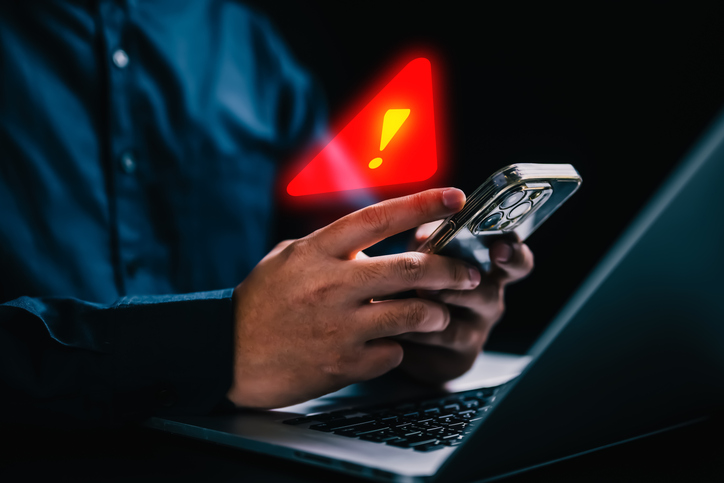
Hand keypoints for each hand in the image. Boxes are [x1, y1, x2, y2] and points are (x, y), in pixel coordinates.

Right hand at [227, 188, 482, 407]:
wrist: (226, 353)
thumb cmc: (260, 303)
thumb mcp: (287, 259)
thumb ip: (329, 247)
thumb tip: (370, 241)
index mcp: (318, 251)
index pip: (379, 218)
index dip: (422, 205)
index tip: (455, 197)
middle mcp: (332, 285)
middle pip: (409, 269)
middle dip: (450, 270)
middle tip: (469, 274)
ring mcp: (340, 327)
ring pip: (413, 313)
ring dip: (435, 313)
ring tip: (438, 313)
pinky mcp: (344, 363)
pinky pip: (393, 352)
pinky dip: (398, 347)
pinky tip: (388, 345)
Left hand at [393, 223, 533, 383]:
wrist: (409, 338)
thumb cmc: (420, 285)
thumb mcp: (425, 257)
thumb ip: (429, 243)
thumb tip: (425, 235)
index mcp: (487, 268)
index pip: (514, 257)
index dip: (512, 251)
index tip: (499, 247)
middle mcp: (488, 299)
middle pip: (487, 291)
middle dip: (465, 282)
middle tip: (447, 276)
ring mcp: (475, 330)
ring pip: (457, 320)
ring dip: (434, 305)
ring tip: (414, 293)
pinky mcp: (457, 356)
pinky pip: (436, 341)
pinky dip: (413, 328)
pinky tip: (393, 319)